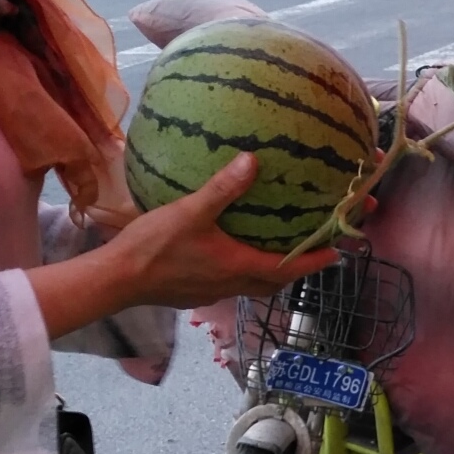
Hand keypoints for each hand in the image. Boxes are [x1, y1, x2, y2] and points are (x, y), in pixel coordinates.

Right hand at [109, 155, 339, 308]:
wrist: (116, 280)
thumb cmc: (154, 248)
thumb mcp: (190, 212)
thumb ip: (222, 188)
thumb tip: (252, 161)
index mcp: (237, 267)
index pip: (288, 269)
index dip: (314, 261)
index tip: (338, 253)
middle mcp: (231, 284)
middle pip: (274, 281)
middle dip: (297, 268)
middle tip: (314, 252)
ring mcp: (212, 292)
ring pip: (253, 284)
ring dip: (270, 270)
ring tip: (278, 250)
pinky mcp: (195, 292)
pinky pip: (230, 282)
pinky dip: (243, 269)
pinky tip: (231, 252)